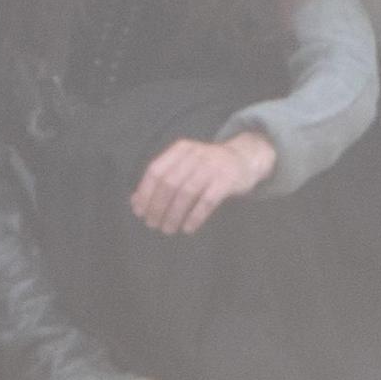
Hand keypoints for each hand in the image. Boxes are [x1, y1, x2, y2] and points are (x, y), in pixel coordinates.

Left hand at [131, 132, 275, 235]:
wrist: (245, 159)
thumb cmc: (207, 167)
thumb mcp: (184, 166)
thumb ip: (161, 181)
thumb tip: (135, 203)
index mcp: (180, 150)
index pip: (155, 171)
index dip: (145, 193)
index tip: (140, 212)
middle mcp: (195, 155)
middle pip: (169, 183)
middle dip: (157, 207)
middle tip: (153, 224)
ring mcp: (213, 166)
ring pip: (186, 193)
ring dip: (174, 215)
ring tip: (168, 229)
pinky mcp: (227, 180)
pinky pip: (207, 201)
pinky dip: (195, 217)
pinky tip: (188, 228)